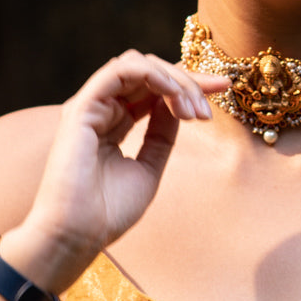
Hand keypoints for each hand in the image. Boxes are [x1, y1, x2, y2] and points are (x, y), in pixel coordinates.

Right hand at [19, 51, 228, 289]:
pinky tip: (173, 94)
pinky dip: (151, 75)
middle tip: (208, 110)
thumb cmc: (108, 212)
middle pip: (149, 72)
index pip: (153, 89)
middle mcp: (102, 109)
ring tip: (192, 111)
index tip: (222, 87)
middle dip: (187, 82)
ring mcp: (90, 106)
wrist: (78, 235)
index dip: (189, 84)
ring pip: (137, 65)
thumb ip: (162, 134)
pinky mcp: (82, 107)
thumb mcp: (149, 168)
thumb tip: (179, 105)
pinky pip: (119, 71)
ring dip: (173, 81)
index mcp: (114, 123)